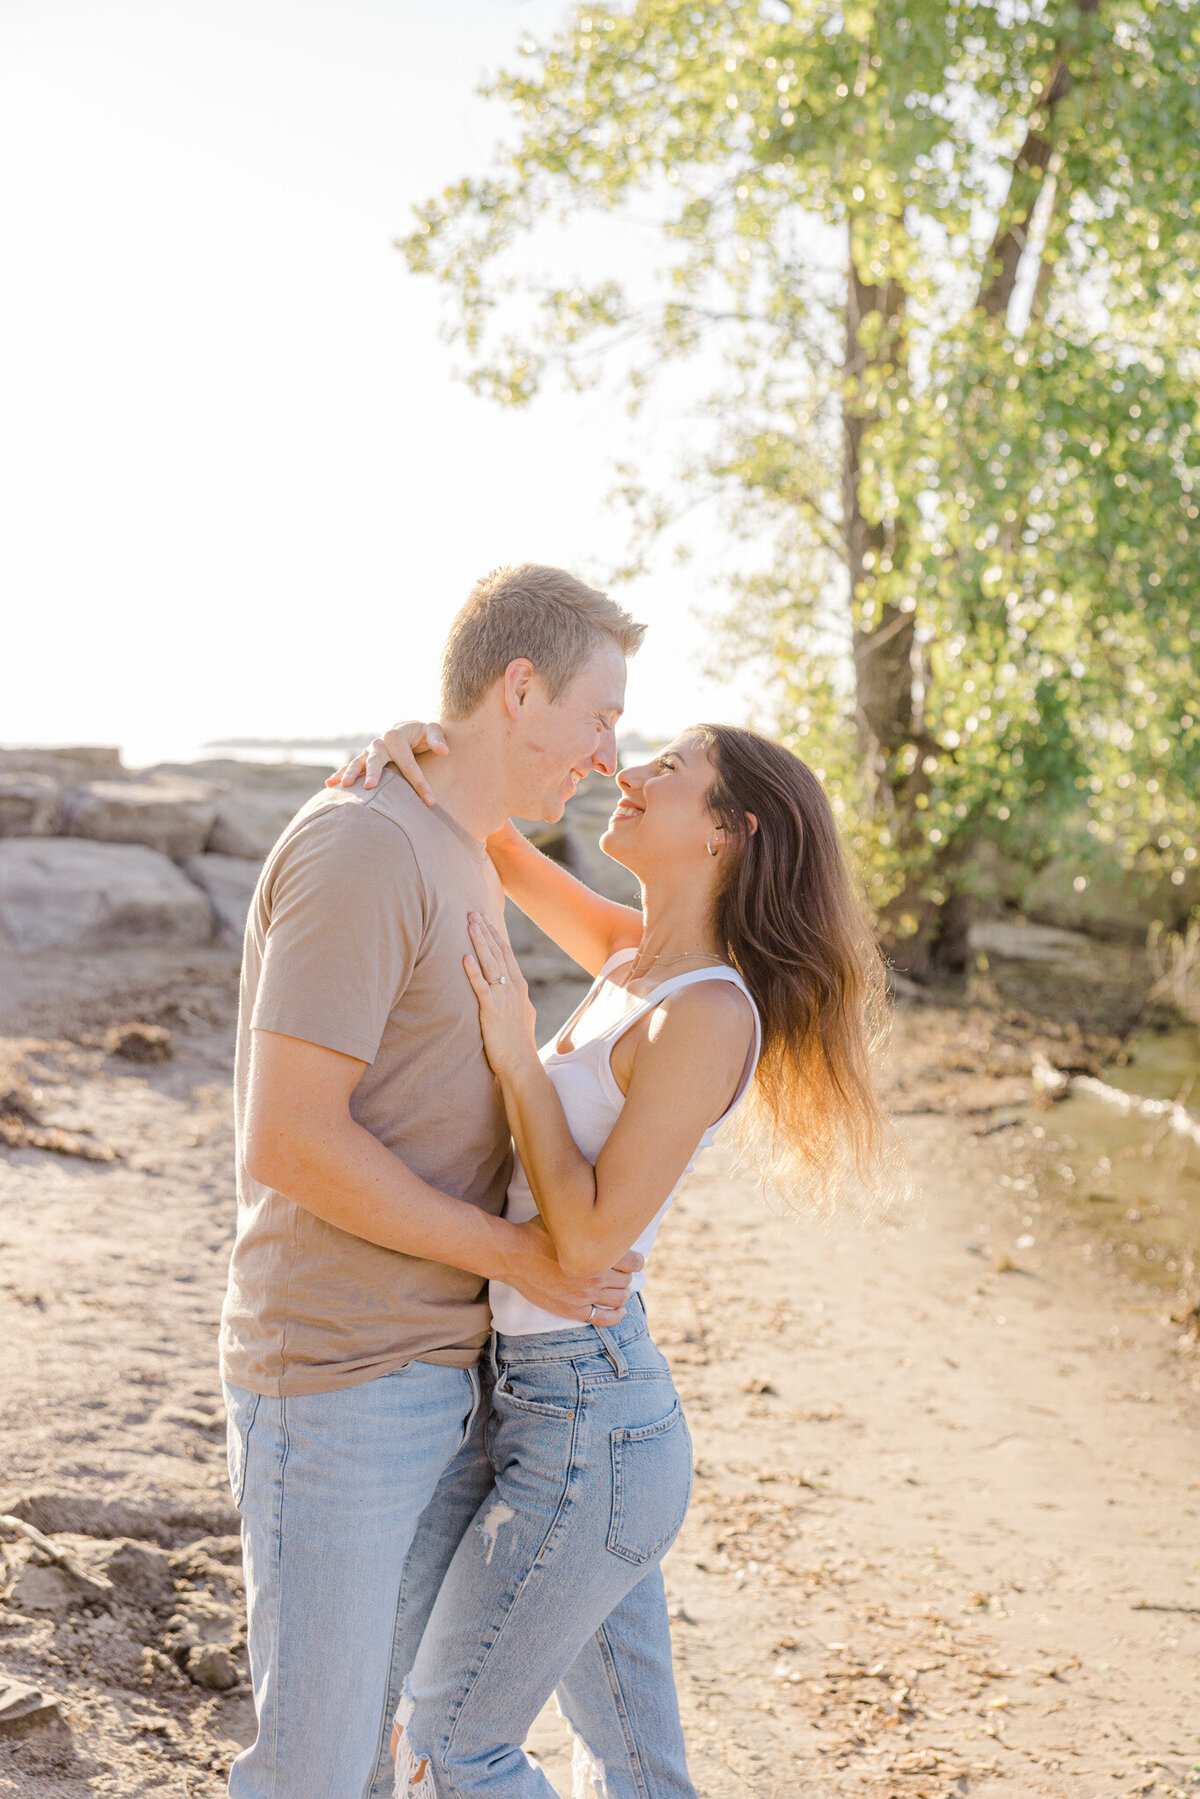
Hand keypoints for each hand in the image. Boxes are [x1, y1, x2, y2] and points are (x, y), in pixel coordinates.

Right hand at [326, 721, 448, 805]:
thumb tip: (444, 751)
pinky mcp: (365, 758)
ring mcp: (370, 750)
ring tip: (345, 786)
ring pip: (359, 763)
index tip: (430, 801)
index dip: (420, 783)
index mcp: (397, 736)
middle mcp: (380, 742)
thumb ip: (437, 739)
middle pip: (377, 760)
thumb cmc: (423, 733)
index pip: (409, 764)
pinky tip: (330, 785)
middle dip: (374, 773)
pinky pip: (352, 766)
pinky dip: (340, 774)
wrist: (408, 729)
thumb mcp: (432, 730)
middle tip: (372, 786)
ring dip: (351, 774)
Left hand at [462, 912, 537, 1076]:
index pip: (507, 954)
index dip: (495, 935)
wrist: (521, 1065)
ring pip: (490, 964)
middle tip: (473, 912)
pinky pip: (481, 987)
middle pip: (498, 953)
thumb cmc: (518, 1044)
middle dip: (485, 931)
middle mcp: (513, 989)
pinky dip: (472, 971)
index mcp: (519, 988)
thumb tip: (511, 991)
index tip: (486, 919)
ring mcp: (503, 999)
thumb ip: (514, 1000)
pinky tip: (464, 957)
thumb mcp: (521, 1015)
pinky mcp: (492, 1012)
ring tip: (469, 924)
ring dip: (480, 942)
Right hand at [504, 1215, 643, 1324]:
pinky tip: (619, 1311)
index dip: (635, 1259)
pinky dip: (615, 1316)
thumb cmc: (536, 1231)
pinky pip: (602, 1319)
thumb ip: (587, 1218)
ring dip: (622, 1292)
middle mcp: (596, 1276)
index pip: (634, 1262)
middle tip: (621, 1270)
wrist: (512, 1254)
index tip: (632, 1257)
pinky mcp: (572, 1309)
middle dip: (626, 1274)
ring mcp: (584, 1295)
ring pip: (619, 1298)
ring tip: (619, 1287)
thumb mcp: (565, 1218)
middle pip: (627, 1280)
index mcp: (598, 1252)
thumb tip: (602, 1207)